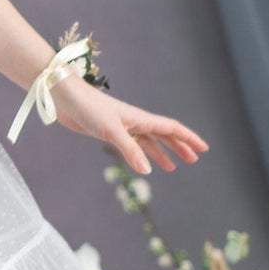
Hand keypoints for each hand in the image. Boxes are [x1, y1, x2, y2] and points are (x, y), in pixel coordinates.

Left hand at [48, 75, 208, 175]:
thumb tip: (147, 171)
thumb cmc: (88, 108)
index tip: (204, 149)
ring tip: (172, 168)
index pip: (172, 128)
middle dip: (179, 147)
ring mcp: (122, 126)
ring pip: (148, 141)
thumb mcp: (111, 130)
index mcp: (140, 118)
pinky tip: (142, 163)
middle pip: (164, 135)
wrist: (64, 98)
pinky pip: (132, 144)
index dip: (188, 138)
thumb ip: (129, 150)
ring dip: (161, 153)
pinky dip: (141, 153)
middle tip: (193, 161)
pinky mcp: (108, 131)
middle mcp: (135, 121)